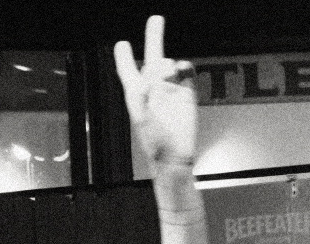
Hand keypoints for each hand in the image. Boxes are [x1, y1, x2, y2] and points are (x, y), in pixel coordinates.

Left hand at [114, 16, 196, 167]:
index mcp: (136, 94)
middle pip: (151, 57)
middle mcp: (153, 89)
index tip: (123, 44)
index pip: (127, 70)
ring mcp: (171, 90)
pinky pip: (186, 74)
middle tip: (157, 19)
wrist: (176, 158)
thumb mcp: (142, 120)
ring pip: (170, 64)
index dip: (124, 56)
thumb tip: (145, 79)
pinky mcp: (186, 95)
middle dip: (154, 37)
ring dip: (169, 64)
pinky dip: (185, 68)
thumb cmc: (155, 144)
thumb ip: (141, 98)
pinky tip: (181, 70)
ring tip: (170, 72)